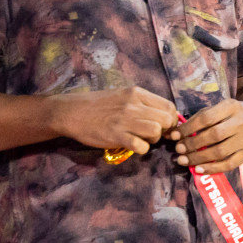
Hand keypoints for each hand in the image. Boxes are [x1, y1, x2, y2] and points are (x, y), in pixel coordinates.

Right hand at [49, 87, 180, 155]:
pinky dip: (142, 149)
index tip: (165, 125)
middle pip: (166, 119)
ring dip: (153, 139)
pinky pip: (141, 146)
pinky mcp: (116, 136)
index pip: (169, 106)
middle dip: (165, 130)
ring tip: (143, 139)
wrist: (71, 112)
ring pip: (156, 131)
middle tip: (154, 134)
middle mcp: (133, 105)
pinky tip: (134, 146)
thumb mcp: (123, 96)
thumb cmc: (98, 105)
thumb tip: (163, 114)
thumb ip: (143, 103)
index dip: (171, 119)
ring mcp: (125, 120)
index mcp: (137, 93)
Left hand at [170, 99, 242, 173]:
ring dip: (198, 158)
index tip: (174, 136)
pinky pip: (229, 164)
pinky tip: (198, 169)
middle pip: (213, 135)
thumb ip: (200, 118)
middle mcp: (241, 122)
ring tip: (183, 160)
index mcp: (231, 107)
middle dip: (192, 144)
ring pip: (220, 151)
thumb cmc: (234, 115)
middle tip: (178, 149)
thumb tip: (175, 132)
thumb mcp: (221, 109)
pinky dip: (212, 168)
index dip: (188, 128)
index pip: (206, 118)